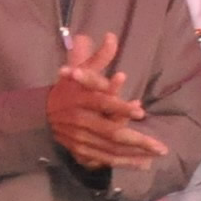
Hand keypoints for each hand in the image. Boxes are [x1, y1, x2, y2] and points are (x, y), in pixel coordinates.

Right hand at [47, 33, 168, 166]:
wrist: (40, 114)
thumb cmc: (67, 89)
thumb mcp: (79, 70)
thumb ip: (98, 57)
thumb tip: (112, 36)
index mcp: (81, 99)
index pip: (102, 103)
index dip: (120, 107)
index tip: (140, 111)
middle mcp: (80, 120)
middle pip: (110, 132)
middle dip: (137, 140)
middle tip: (160, 146)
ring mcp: (79, 138)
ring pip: (109, 149)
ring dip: (134, 155)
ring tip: (156, 155)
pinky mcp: (79, 150)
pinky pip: (103, 159)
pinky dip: (122, 162)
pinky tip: (141, 164)